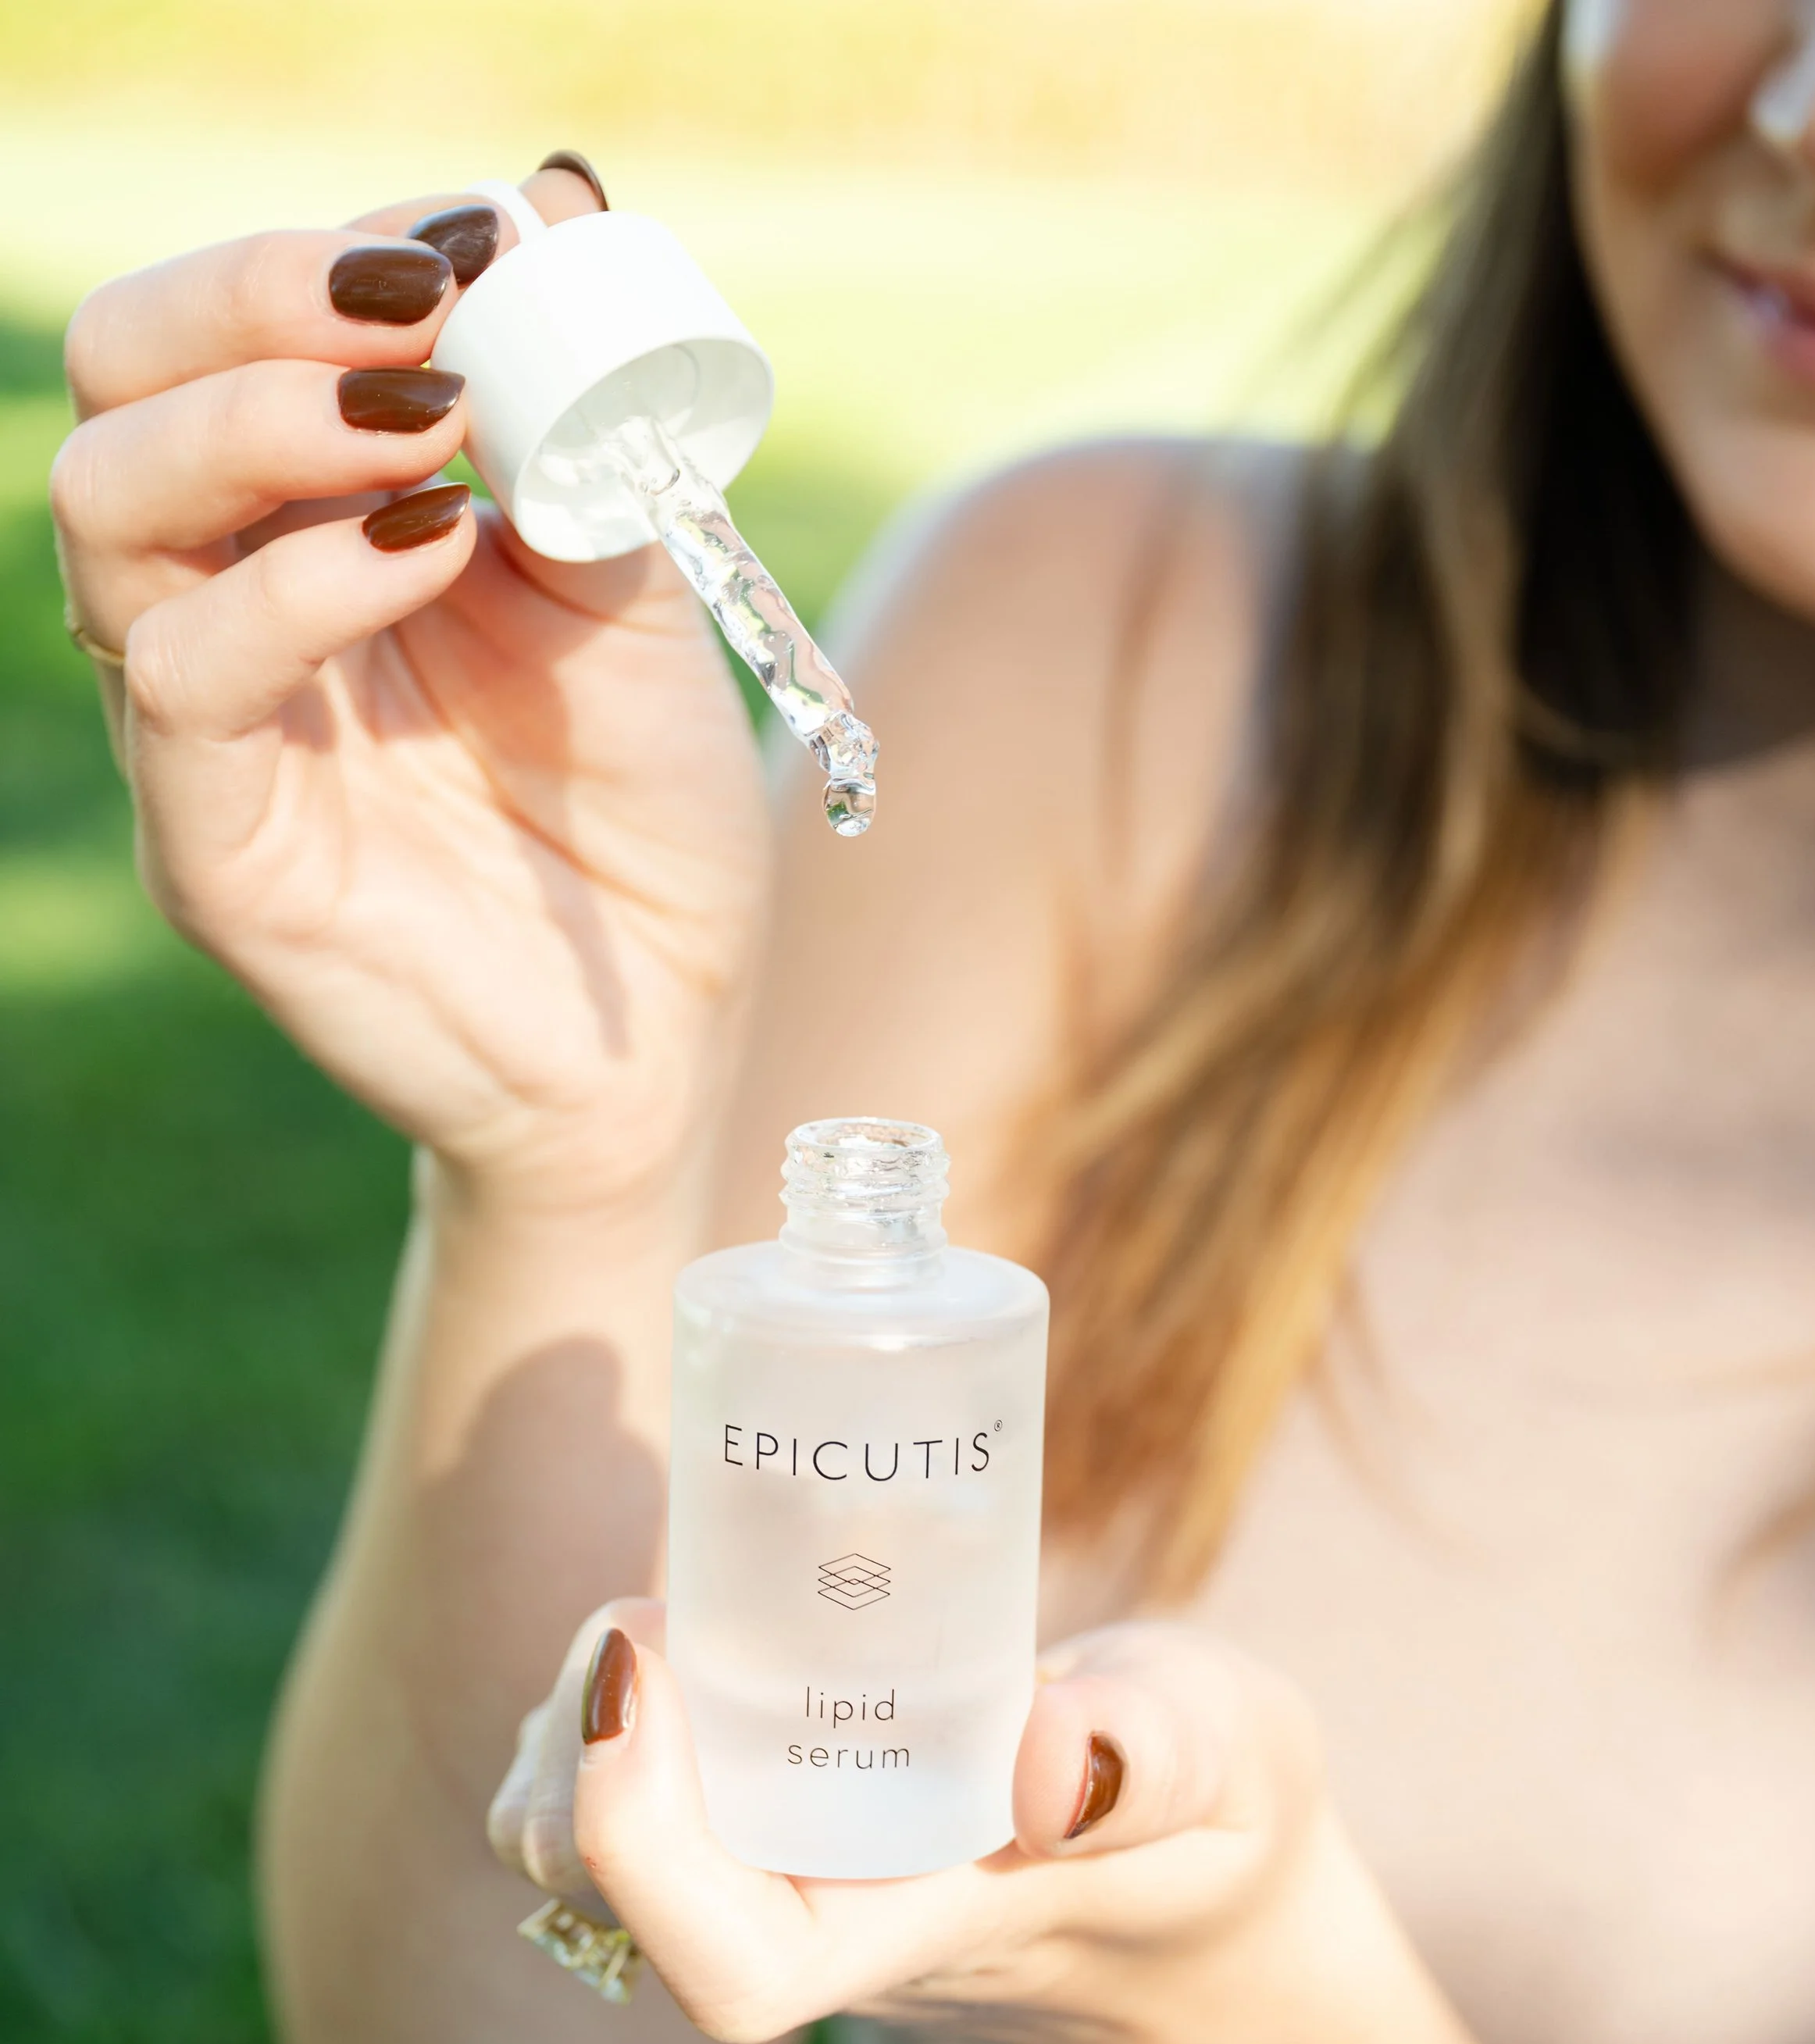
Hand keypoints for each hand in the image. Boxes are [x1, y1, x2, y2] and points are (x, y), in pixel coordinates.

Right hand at [53, 163, 769, 1212]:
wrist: (666, 1031)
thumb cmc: (643, 818)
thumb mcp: (640, 592)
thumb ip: (586, 428)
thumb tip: (553, 201)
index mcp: (310, 527)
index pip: (225, 333)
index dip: (327, 256)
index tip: (472, 235)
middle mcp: (229, 604)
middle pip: (120, 385)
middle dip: (254, 305)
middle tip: (416, 308)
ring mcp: (204, 728)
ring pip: (109, 507)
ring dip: (265, 424)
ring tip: (431, 422)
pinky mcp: (216, 844)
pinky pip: (184, 677)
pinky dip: (301, 585)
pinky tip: (429, 549)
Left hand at [488, 1602, 1321, 2043]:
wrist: (1189, 1900)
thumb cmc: (1212, 1833)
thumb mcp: (1233, 1768)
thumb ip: (1160, 1758)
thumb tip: (1056, 1759)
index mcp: (917, 1935)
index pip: (732, 1969)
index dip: (642, 1839)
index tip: (645, 1656)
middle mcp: (813, 1924)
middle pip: (604, 1895)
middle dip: (582, 1748)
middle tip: (651, 1604)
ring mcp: (770, 1882)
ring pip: (579, 1848)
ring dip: (575, 1726)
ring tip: (656, 1607)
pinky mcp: (757, 1825)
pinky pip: (623, 1787)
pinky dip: (611, 1702)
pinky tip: (675, 1613)